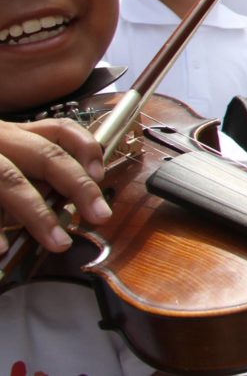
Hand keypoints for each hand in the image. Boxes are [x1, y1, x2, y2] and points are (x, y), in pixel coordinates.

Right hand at [0, 119, 111, 254]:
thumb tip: (79, 194)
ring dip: (36, 212)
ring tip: (58, 242)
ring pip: (9, 179)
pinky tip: (0, 249)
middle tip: (100, 216)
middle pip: (43, 155)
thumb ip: (29, 168)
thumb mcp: (2, 153)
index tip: (102, 175)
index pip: (58, 130)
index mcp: (9, 134)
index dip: (85, 148)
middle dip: (77, 185)